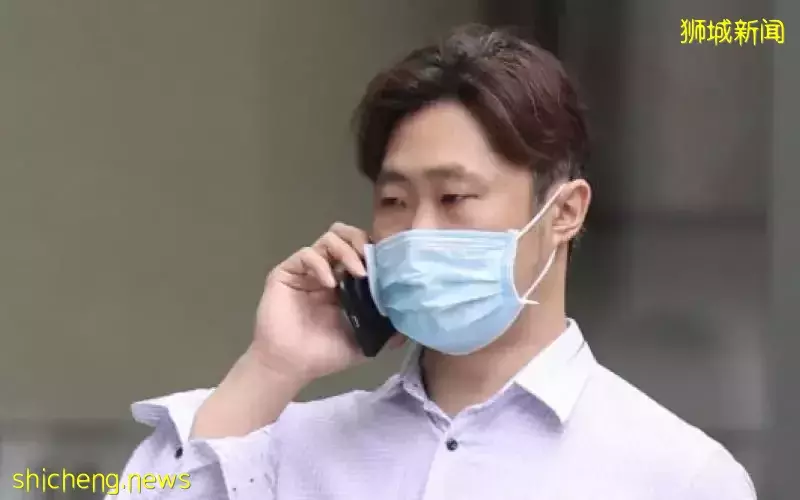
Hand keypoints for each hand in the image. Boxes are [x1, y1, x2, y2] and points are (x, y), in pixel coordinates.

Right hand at [249, 222, 402, 383]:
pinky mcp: (287, 272)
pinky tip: (330, 284)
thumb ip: (386, 331)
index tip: (388, 264)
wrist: (292, 365)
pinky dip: (321, 264)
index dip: (375, 251)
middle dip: (361, 241)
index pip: (361, 252)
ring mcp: (307, 270)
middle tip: (371, 260)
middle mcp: (327, 271)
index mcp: (345, 283)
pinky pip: (306, 254)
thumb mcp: (364, 342)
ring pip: (329, 239)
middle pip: (345, 235)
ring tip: (358, 272)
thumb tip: (411, 326)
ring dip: (347, 251)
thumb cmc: (325, 354)